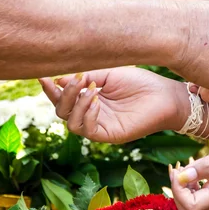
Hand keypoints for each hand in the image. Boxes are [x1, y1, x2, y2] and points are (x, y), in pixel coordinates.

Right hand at [39, 67, 187, 143]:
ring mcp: (100, 125)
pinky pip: (88, 131)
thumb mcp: (109, 74)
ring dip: (75, 105)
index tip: (43, 75)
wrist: (165, 95)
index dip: (51, 88)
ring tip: (90, 89)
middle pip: (62, 111)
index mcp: (89, 98)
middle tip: (74, 80)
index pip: (63, 97)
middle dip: (62, 96)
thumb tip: (59, 79)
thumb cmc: (141, 82)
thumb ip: (86, 77)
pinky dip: (87, 115)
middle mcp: (91, 113)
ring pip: (71, 123)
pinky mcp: (110, 135)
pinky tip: (97, 101)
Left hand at [169, 122, 208, 209]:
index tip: (179, 170)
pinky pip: (202, 196)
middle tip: (177, 170)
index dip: (178, 191)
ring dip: (183, 190)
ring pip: (194, 206)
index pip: (190, 207)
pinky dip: (191, 186)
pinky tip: (192, 169)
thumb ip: (207, 166)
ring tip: (182, 168)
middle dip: (177, 193)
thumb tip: (182, 178)